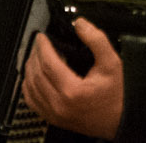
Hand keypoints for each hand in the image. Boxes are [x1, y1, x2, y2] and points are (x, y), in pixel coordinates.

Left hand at [22, 18, 123, 140]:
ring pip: (30, 89)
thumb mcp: (112, 63)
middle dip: (34, 56)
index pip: (48, 64)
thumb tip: (80, 24)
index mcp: (72, 90)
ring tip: (35, 57)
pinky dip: (28, 87)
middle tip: (38, 44)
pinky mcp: (52, 119)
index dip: (42, 47)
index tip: (41, 37)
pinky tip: (33, 77)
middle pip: (36, 75)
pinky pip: (31, 102)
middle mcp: (59, 104)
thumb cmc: (116, 94)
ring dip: (29, 70)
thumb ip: (97, 40)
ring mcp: (53, 114)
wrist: (117, 121)